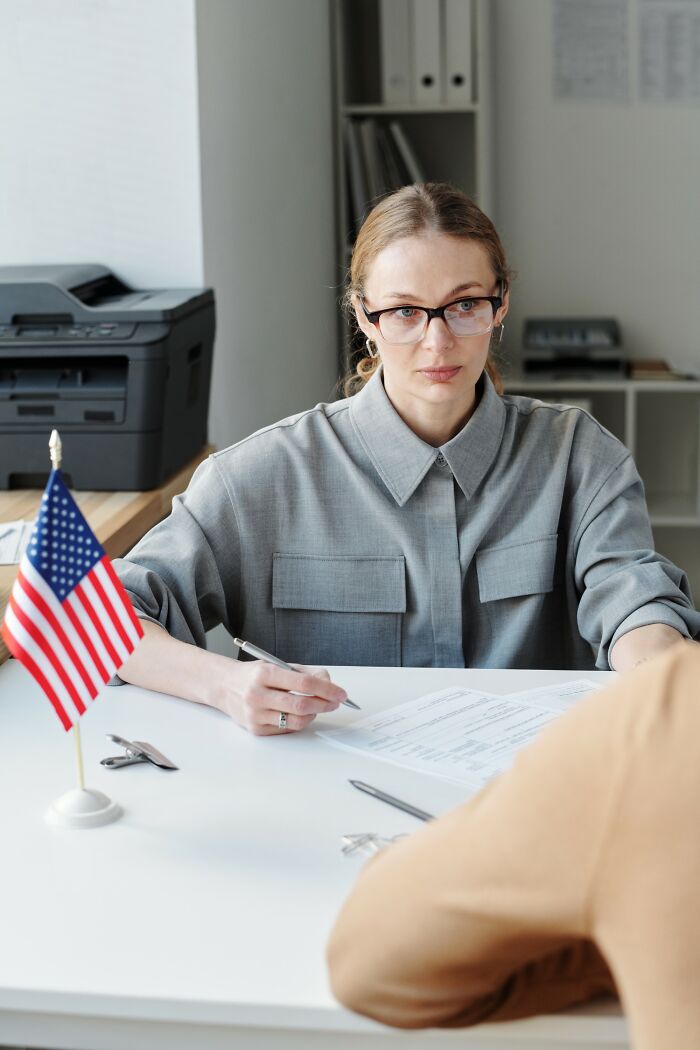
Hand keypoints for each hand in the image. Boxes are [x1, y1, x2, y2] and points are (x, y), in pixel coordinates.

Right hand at [212, 660, 346, 735]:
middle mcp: (258, 694)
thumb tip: (329, 684)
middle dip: (324, 704)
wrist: (224, 687)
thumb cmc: (255, 676)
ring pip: (296, 720)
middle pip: (301, 704)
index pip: (304, 683)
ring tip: (317, 707)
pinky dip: (299, 721)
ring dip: (314, 714)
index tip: (341, 693)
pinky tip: (299, 713)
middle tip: (335, 702)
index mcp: (265, 673)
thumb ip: (304, 673)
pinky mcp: (256, 730)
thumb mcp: (276, 665)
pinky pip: (286, 728)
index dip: (327, 689)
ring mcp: (255, 714)